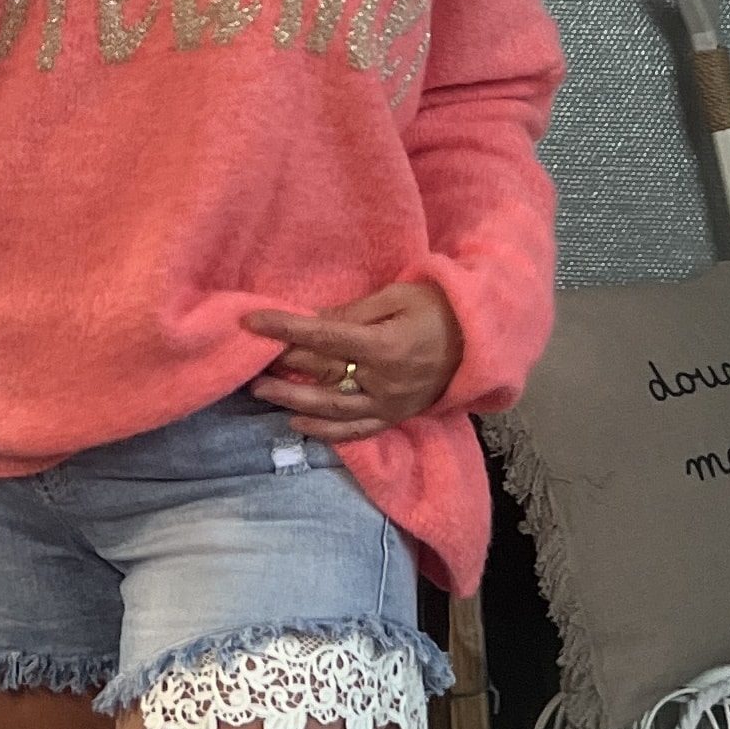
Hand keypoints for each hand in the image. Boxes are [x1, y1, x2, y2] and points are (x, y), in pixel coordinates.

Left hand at [241, 281, 464, 442]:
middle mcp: (384, 381)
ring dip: (292, 401)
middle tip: (248, 359)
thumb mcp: (396, 297)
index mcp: (384, 346)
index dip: (283, 329)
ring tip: (260, 392)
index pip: (322, 337)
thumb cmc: (438, 307)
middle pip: (321, 374)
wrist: (481, 339)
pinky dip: (325, 432)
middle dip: (281, 366)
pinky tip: (298, 424)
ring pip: (331, 410)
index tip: (250, 321)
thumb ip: (352, 312)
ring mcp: (390, 405)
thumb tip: (310, 320)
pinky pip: (356, 430)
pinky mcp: (395, 417)